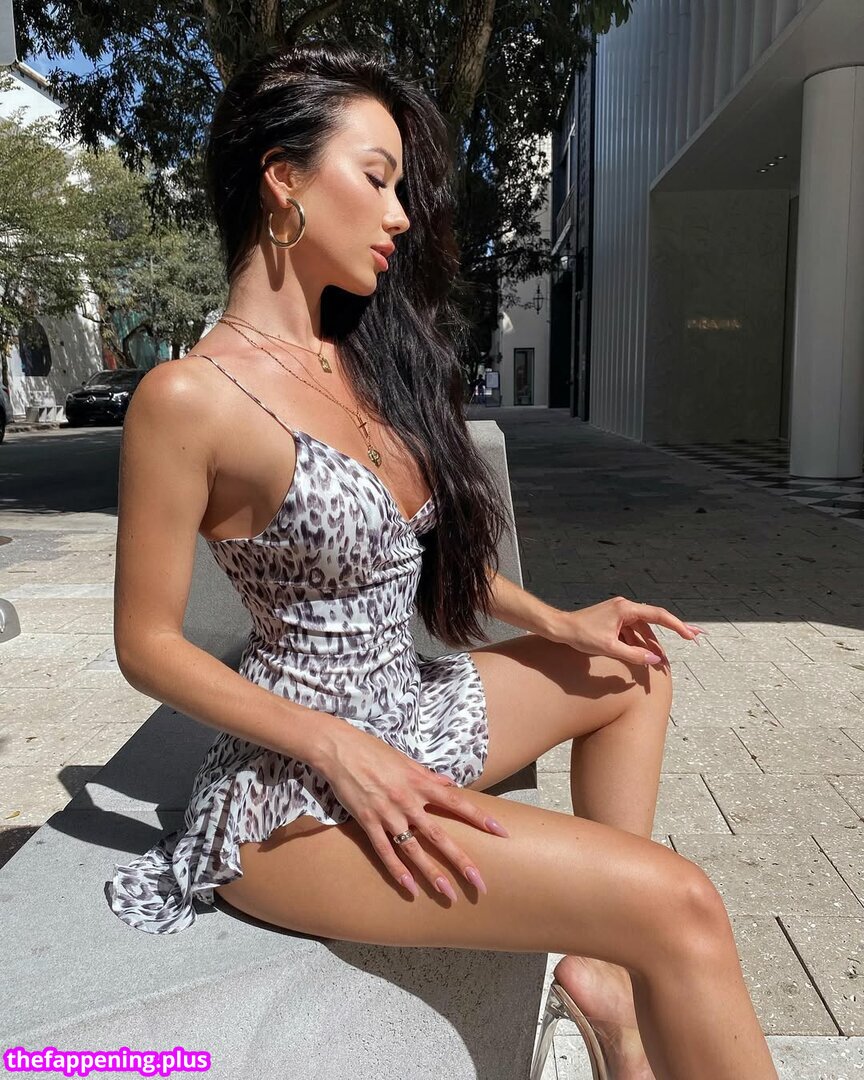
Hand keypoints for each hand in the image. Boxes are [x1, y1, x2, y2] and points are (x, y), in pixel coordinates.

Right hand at [317, 721, 508, 900]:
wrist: (339, 749)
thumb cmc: (373, 751)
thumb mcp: (406, 761)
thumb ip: (429, 776)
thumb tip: (450, 785)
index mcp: (420, 783)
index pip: (457, 803)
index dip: (480, 818)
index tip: (500, 832)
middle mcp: (408, 801)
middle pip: (439, 835)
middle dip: (461, 860)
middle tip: (479, 882)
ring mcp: (387, 814)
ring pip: (414, 850)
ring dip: (432, 874)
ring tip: (448, 894)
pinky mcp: (367, 822)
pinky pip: (384, 851)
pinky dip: (397, 870)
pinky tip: (410, 888)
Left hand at [545, 595, 705, 670]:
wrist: (560, 628)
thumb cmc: (581, 636)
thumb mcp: (609, 648)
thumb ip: (633, 654)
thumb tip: (655, 658)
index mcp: (626, 609)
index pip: (658, 615)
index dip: (677, 625)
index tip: (691, 634)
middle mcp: (625, 607)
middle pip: (654, 620)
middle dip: (672, 630)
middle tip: (694, 637)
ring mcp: (619, 613)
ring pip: (642, 628)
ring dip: (651, 641)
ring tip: (664, 656)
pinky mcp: (613, 620)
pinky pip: (631, 631)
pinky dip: (638, 642)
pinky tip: (643, 654)